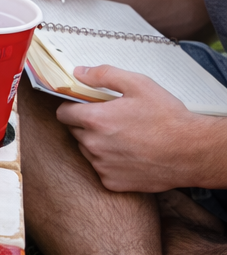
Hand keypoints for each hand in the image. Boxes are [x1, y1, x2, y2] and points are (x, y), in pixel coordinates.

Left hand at [56, 64, 223, 190]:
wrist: (192, 152)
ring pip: (87, 151)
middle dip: (87, 125)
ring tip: (124, 138)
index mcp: (95, 119)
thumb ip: (104, 75)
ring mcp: (102, 165)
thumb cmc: (168, 118)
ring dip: (97, 144)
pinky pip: (101, 168)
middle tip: (112, 121)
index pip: (62, 113)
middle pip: (75, 131)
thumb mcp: (138, 84)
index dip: (72, 107)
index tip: (84, 107)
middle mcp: (93, 145)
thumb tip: (79, 73)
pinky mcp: (112, 182)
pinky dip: (110, 162)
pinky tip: (129, 155)